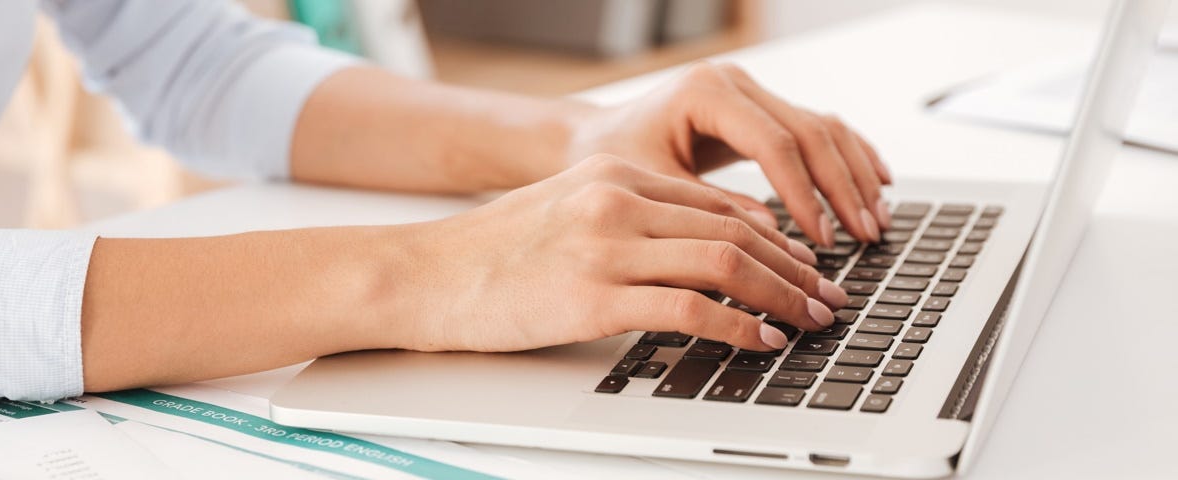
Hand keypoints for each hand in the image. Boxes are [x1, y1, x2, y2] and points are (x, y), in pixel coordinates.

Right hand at [395, 155, 849, 352]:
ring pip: (724, 263)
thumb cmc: (489, 253)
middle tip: (827, 296)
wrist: (425, 276)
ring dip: (780, 295)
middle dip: (793, 267)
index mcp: (613, 175)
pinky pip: (688, 310)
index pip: (717, 201)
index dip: (774, 236)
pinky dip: (736, 327)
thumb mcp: (565, 211)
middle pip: (735, 229)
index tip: (803, 265)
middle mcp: (616, 201)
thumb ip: (627, 217)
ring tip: (809, 320)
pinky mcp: (593, 297)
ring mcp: (606, 248)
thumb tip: (697, 246)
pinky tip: (759, 340)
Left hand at [568, 62, 893, 246]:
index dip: (803, 193)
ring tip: (875, 222)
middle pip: (809, 132)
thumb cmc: (612, 160)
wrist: (591, 140)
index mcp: (706, 93)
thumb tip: (776, 240)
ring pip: (822, 128)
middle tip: (864, 235)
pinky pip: (816, 129)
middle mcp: (735, 84)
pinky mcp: (760, 109)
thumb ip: (713, 210)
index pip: (774, 143)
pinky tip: (876, 186)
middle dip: (842, 187)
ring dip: (854, 175)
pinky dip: (849, 158)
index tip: (823, 236)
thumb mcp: (655, 188)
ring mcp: (751, 92)